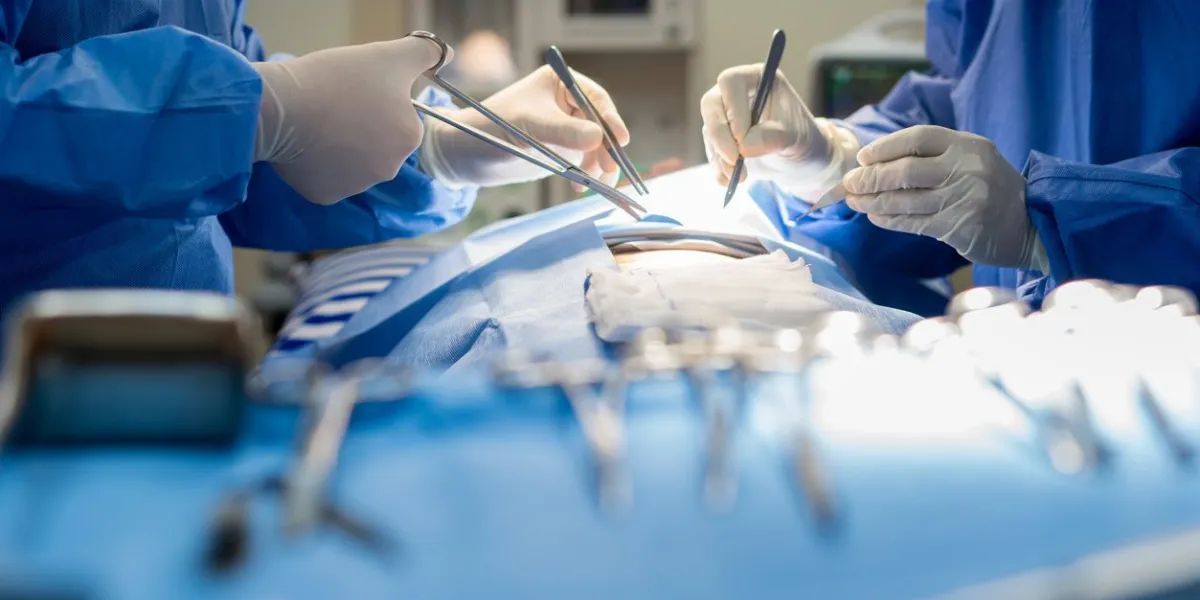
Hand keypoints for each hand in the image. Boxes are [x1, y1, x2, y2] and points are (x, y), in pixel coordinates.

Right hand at [252, 36, 450, 204]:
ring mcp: (356, 187)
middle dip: (361, 125)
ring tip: (316, 121)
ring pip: (352, 160)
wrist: (280, 109)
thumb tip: (447, 55)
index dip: (376, 99)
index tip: (354, 90)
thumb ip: (424, 53)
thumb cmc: (337, 80)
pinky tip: (304, 142)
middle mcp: (389, 170)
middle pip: (376, 141)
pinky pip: (326, 176)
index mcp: (408, 137)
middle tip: (334, 104)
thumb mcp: (388, 56)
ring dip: (339, 144)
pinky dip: (317, 162)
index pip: (397, 116)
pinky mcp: (326, 195)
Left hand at [419, 65, 628, 187]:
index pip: (595, 99)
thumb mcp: (529, 127)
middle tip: (608, 169)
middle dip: (607, 148)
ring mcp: (565, 128)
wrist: (466, 154)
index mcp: (559, 83)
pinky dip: (587, 175)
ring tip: (595, 183)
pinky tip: (580, 187)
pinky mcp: (561, 151)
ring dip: (599, 165)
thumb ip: (564, 132)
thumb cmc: (491, 128)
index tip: (621, 140)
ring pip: (596, 146)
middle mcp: (566, 104)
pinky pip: (585, 162)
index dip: (610, 119)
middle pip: (600, 125)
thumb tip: (599, 138)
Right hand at [700, 64, 857, 196]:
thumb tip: (743, 146)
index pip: (730, 83)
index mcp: (756, 78)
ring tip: (740, 177)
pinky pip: (711, 152)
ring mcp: (725, 117)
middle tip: (734, 160)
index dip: (732, 109)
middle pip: (711, 104)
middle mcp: (735, 94)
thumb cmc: (802, 138)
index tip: (742, 138)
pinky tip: (730, 181)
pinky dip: (718, 168)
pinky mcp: (720, 140)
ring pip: (709, 131)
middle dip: (719, 135)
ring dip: (721, 157)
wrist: (800, 159)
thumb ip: (771, 137)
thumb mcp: (795, 137)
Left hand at [842, 126, 1048, 270]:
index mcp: (968, 145)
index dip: (885, 147)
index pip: (918, 137)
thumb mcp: (973, 160)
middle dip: (871, 177)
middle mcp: (966, 168)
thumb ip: (934, 158)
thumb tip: (878, 164)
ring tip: (854, 202)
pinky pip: (913, 222)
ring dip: (873, 201)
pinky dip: (889, 220)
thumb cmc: (993, 190)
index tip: (863, 158)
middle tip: (849, 184)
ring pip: (905, 199)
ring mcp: (963, 197)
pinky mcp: (958, 226)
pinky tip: (875, 217)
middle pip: (905, 170)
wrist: (1032, 224)